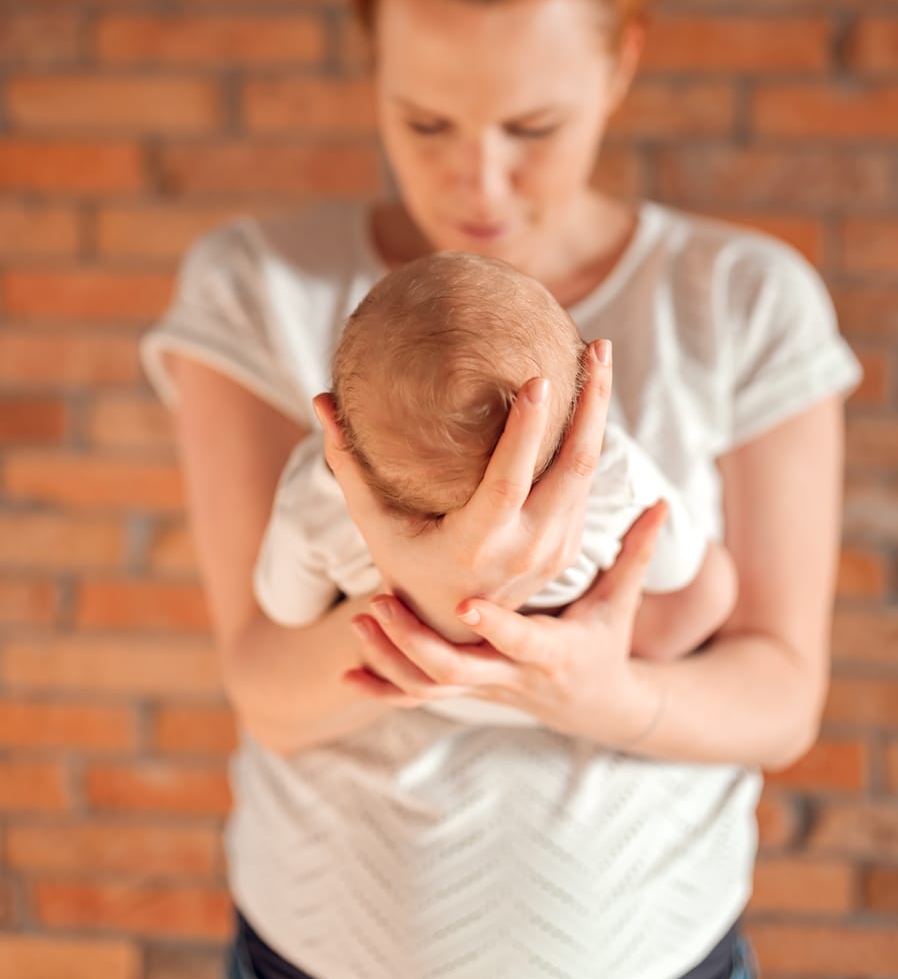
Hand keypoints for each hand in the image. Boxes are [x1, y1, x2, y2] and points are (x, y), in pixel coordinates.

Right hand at [314, 340, 612, 642]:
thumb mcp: (375, 523)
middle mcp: (525, 550)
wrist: (454, 632)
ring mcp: (554, 550)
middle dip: (591, 403)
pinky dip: (591, 437)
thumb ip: (349, 464)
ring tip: (598, 355)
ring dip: (599, 412)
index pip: (509, 482)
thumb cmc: (405, 566)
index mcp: (477, 544)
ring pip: (589, 472)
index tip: (540, 380)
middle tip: (595, 347)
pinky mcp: (569, 544)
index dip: (526, 432)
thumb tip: (320, 398)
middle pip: (573, 468)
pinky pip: (586, 483)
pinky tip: (589, 397)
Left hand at [344, 502, 668, 747]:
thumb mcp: (620, 604)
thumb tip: (664, 502)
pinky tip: (348, 674)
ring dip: (390, 659)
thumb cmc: (606, 644)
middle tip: (380, 603)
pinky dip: (383, 690)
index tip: (467, 604)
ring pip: (429, 688)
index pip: (522, 643)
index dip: (496, 628)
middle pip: (457, 673)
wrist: (595, 709)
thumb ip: (635, 554)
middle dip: (415, 642)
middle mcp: (513, 678)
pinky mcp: (466, 695)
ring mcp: (485, 691)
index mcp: (552, 656)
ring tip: (360, 620)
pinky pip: (417, 700)